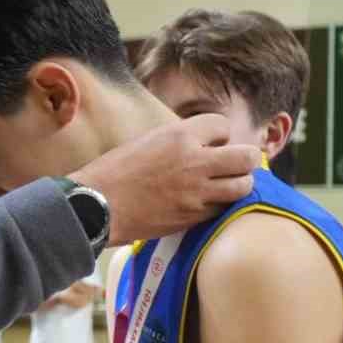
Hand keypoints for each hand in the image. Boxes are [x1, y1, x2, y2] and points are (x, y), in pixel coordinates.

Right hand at [68, 114, 258, 243]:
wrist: (97, 205)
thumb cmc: (114, 172)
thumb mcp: (147, 141)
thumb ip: (178, 140)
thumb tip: (201, 143)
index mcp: (179, 135)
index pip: (223, 126)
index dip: (219, 135)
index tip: (211, 143)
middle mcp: (194, 161)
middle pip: (246, 157)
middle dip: (243, 159)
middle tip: (233, 164)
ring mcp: (196, 192)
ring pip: (243, 186)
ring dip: (238, 184)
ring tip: (226, 185)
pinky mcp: (193, 217)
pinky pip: (223, 209)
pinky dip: (220, 205)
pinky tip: (207, 203)